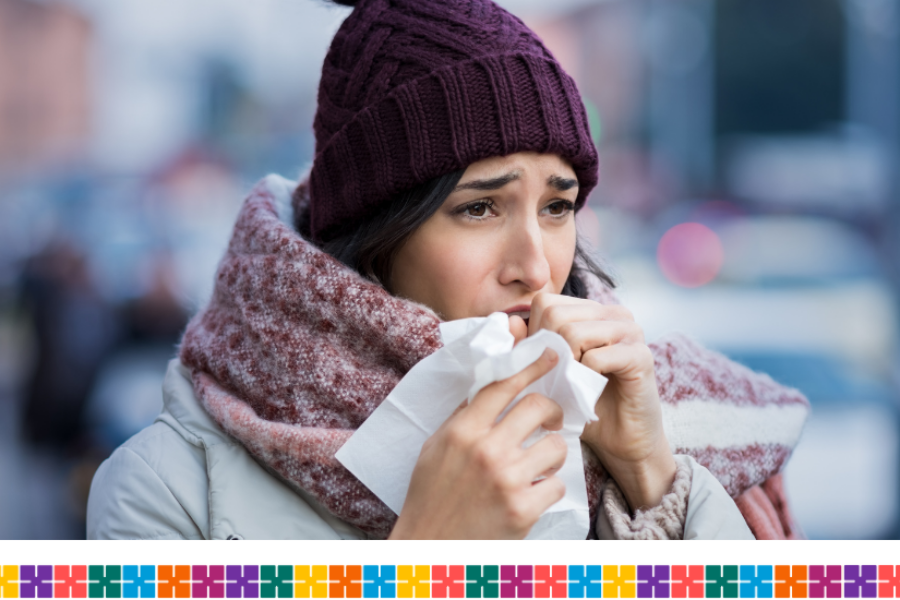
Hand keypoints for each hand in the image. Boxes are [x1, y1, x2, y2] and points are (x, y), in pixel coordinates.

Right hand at [389, 349, 566, 538]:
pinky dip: (548, 488)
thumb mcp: (435, 448)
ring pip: (555, 446)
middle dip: (552, 412)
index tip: (550, 355)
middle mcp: (485, 450)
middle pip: (538, 407)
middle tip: (550, 421)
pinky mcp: (523, 509)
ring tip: (539, 465)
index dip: (531, 365)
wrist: (428, 548)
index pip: (503, 385)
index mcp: (462, 431)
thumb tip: (490, 386)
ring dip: (552, 454)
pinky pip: (556, 485)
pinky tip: (533, 494)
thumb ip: (463, 418)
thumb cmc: (431, 496)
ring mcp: (506, 479)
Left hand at [510, 293, 675, 511]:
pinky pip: (596, 358)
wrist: (622, 440)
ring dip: (565, 367)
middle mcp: (613, 312)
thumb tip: (511, 322)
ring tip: (574, 384)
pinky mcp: (641, 355)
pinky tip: (592, 390)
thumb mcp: (547, 373)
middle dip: (548, 352)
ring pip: (573, 333)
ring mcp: (630, 330)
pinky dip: (584, 379)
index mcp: (591, 311)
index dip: (536, 335)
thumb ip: (528, 347)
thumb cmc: (582, 403)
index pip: (546, 302)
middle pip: (556, 316)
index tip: (546, 364)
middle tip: (560, 378)